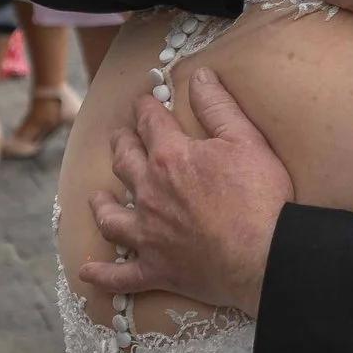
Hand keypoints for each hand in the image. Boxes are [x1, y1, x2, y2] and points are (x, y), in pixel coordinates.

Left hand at [80, 74, 291, 313]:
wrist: (264, 255)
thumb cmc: (260, 197)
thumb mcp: (246, 140)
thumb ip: (218, 106)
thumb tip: (198, 76)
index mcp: (171, 157)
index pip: (150, 123)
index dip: (145, 109)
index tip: (142, 102)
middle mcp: (150, 193)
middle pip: (124, 163)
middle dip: (121, 146)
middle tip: (119, 138)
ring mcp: (149, 234)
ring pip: (111, 217)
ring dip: (101, 205)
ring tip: (97, 198)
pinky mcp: (156, 269)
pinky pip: (120, 276)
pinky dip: (102, 275)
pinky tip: (87, 272)